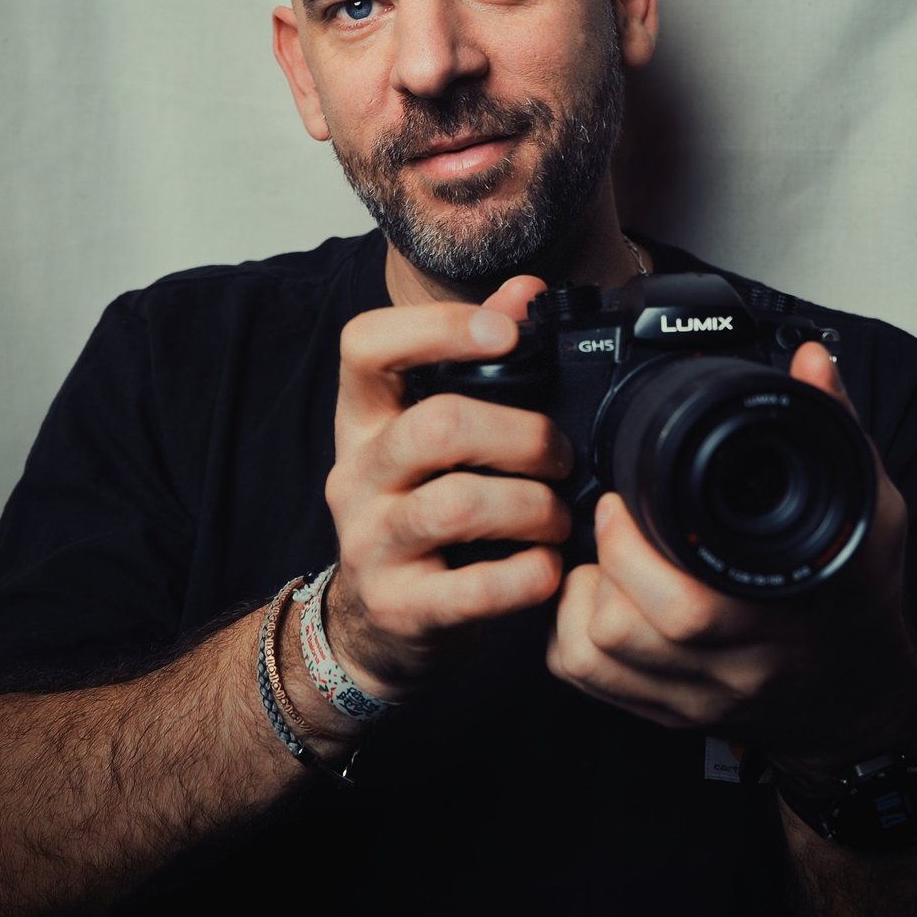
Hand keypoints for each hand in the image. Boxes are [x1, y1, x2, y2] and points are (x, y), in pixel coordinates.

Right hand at [321, 275, 571, 700]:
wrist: (377, 626)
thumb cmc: (421, 512)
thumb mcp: (434, 433)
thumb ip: (479, 358)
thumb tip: (525, 290)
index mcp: (365, 420)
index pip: (365, 345)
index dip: (438, 326)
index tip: (508, 334)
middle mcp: (356, 475)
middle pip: (436, 425)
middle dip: (522, 435)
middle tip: (561, 456)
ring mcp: (370, 543)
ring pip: (457, 505)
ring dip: (533, 507)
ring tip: (558, 516)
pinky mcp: (400, 607)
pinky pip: (473, 589)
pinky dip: (527, 575)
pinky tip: (546, 568)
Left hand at [547, 344, 916, 768]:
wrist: (860, 696)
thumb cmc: (859, 598)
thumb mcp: (866, 506)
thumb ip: (836, 428)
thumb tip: (809, 360)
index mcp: (781, 613)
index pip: (691, 609)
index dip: (634, 554)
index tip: (622, 501)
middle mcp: (734, 665)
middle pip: (627, 633)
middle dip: (601, 562)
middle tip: (609, 516)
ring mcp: (696, 696)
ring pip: (598, 660)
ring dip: (582, 599)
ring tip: (603, 557)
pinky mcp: (668, 713)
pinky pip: (590, 682)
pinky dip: (571, 635)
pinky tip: (594, 597)